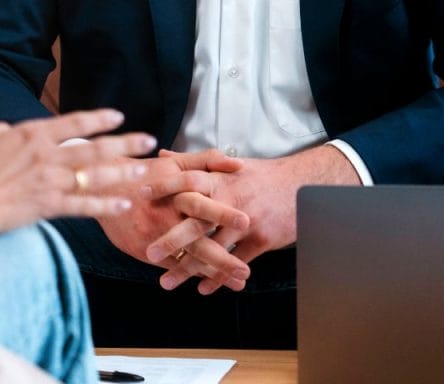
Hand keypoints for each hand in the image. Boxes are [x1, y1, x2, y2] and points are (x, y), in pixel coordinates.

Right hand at [0, 109, 156, 239]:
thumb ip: (1, 131)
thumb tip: (10, 131)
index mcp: (31, 135)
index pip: (74, 123)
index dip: (99, 119)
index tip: (118, 116)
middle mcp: (47, 156)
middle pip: (95, 148)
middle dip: (125, 143)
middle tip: (148, 140)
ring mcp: (51, 182)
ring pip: (96, 176)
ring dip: (123, 173)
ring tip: (145, 171)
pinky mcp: (49, 207)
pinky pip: (85, 206)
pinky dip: (105, 205)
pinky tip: (124, 204)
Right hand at [96, 148, 251, 292]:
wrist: (102, 188)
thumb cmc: (145, 173)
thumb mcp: (175, 163)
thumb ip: (206, 161)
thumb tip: (239, 163)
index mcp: (174, 192)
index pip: (200, 203)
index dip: (222, 213)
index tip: (246, 222)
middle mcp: (164, 216)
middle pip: (195, 240)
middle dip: (222, 258)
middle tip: (245, 271)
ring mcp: (154, 236)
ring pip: (187, 258)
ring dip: (213, 272)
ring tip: (238, 282)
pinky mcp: (144, 250)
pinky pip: (172, 265)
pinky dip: (193, 274)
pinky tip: (212, 282)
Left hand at [145, 144, 359, 293]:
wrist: (302, 185)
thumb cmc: (262, 175)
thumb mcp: (229, 164)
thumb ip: (192, 162)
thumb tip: (162, 155)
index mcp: (220, 179)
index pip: (187, 180)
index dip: (164, 187)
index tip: (140, 196)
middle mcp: (231, 200)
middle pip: (196, 221)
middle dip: (171, 239)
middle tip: (148, 252)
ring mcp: (246, 221)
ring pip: (213, 248)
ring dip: (189, 268)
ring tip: (166, 281)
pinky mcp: (261, 239)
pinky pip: (236, 261)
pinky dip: (219, 277)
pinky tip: (203, 288)